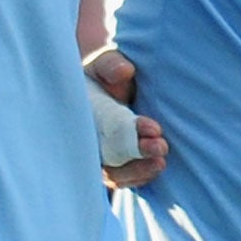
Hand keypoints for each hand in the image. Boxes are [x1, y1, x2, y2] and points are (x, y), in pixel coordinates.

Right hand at [87, 49, 168, 190]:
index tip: (153, 127)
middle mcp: (86, 140)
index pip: (94, 131)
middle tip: (160, 146)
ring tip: (161, 161)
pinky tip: (156, 168)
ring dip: (139, 169)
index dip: (123, 133)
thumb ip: (111, 64)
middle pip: (105, 158)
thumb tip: (125, 72)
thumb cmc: (105, 71)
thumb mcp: (104, 62)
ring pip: (114, 173)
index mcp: (79, 118)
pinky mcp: (114, 163)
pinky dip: (139, 176)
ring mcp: (99, 155)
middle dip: (134, 154)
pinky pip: (122, 178)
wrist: (111, 81)